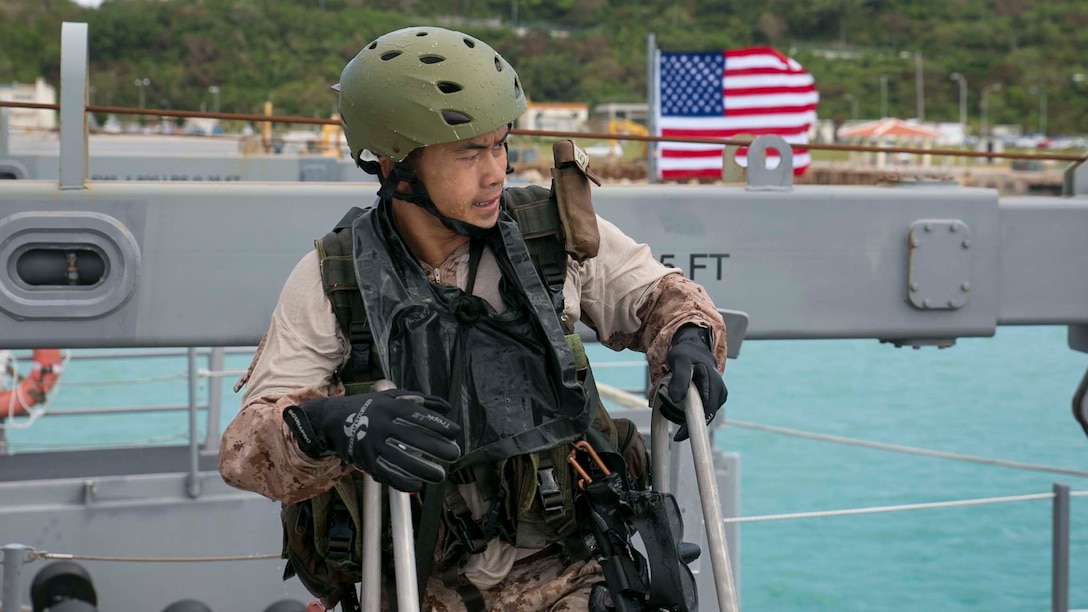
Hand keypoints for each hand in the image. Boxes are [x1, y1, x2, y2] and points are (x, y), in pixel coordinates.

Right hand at [283, 390, 460, 491]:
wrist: (332, 420)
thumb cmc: (369, 406)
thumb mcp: (392, 396)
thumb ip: (421, 400)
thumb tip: (447, 406)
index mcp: (389, 406)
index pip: (418, 415)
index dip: (438, 424)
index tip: (455, 432)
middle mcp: (381, 424)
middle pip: (412, 438)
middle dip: (436, 447)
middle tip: (454, 455)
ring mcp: (371, 443)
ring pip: (400, 459)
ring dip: (423, 469)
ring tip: (440, 475)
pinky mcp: (364, 460)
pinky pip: (385, 473)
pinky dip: (402, 481)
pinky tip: (418, 484)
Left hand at [658, 325, 726, 441]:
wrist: (694, 350)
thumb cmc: (686, 354)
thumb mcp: (679, 361)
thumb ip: (679, 378)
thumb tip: (676, 399)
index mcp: (714, 385)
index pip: (705, 413)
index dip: (692, 427)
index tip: (678, 437)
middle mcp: (719, 394)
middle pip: (701, 417)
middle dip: (681, 418)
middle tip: (664, 410)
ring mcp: (717, 398)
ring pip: (699, 416)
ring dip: (680, 414)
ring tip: (665, 401)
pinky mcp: (712, 401)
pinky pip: (698, 412)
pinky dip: (685, 411)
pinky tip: (674, 402)